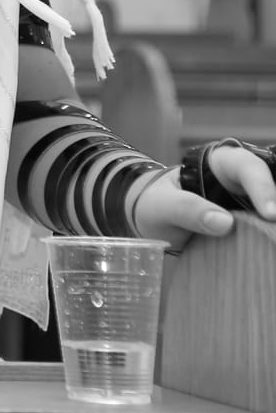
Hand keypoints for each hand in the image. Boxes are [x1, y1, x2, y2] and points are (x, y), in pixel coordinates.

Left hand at [132, 144, 275, 245]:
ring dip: (271, 226)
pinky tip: (267, 248)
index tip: (270, 213)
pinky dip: (266, 236)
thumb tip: (224, 222)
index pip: (247, 167)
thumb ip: (185, 208)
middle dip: (274, 204)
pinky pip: (263, 230)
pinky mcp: (249, 228)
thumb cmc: (155, 204)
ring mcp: (246, 206)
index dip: (263, 187)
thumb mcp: (161, 205)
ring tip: (273, 241)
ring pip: (268, 210)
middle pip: (269, 188)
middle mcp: (240, 183)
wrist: (149, 222)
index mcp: (219, 164)